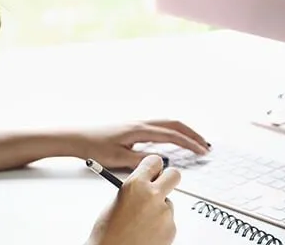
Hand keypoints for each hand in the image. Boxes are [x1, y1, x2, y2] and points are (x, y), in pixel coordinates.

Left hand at [76, 120, 209, 168]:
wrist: (78, 137)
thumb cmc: (94, 147)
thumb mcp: (118, 159)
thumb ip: (141, 160)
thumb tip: (163, 161)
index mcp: (140, 130)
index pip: (171, 135)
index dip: (189, 143)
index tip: (201, 151)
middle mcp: (141, 123)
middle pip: (174, 124)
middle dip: (192, 134)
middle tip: (206, 145)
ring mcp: (138, 124)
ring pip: (168, 124)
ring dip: (184, 132)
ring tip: (196, 142)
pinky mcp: (134, 128)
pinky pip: (160, 127)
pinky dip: (174, 132)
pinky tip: (176, 140)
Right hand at [87, 155, 179, 244]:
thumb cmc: (108, 232)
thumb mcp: (117, 201)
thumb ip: (135, 189)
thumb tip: (148, 183)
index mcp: (135, 185)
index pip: (154, 161)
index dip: (153, 167)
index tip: (152, 171)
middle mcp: (152, 195)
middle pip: (174, 175)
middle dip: (168, 178)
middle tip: (161, 187)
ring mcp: (164, 213)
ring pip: (168, 202)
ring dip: (159, 209)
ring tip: (140, 223)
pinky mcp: (171, 229)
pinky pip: (168, 220)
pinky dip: (160, 226)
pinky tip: (145, 233)